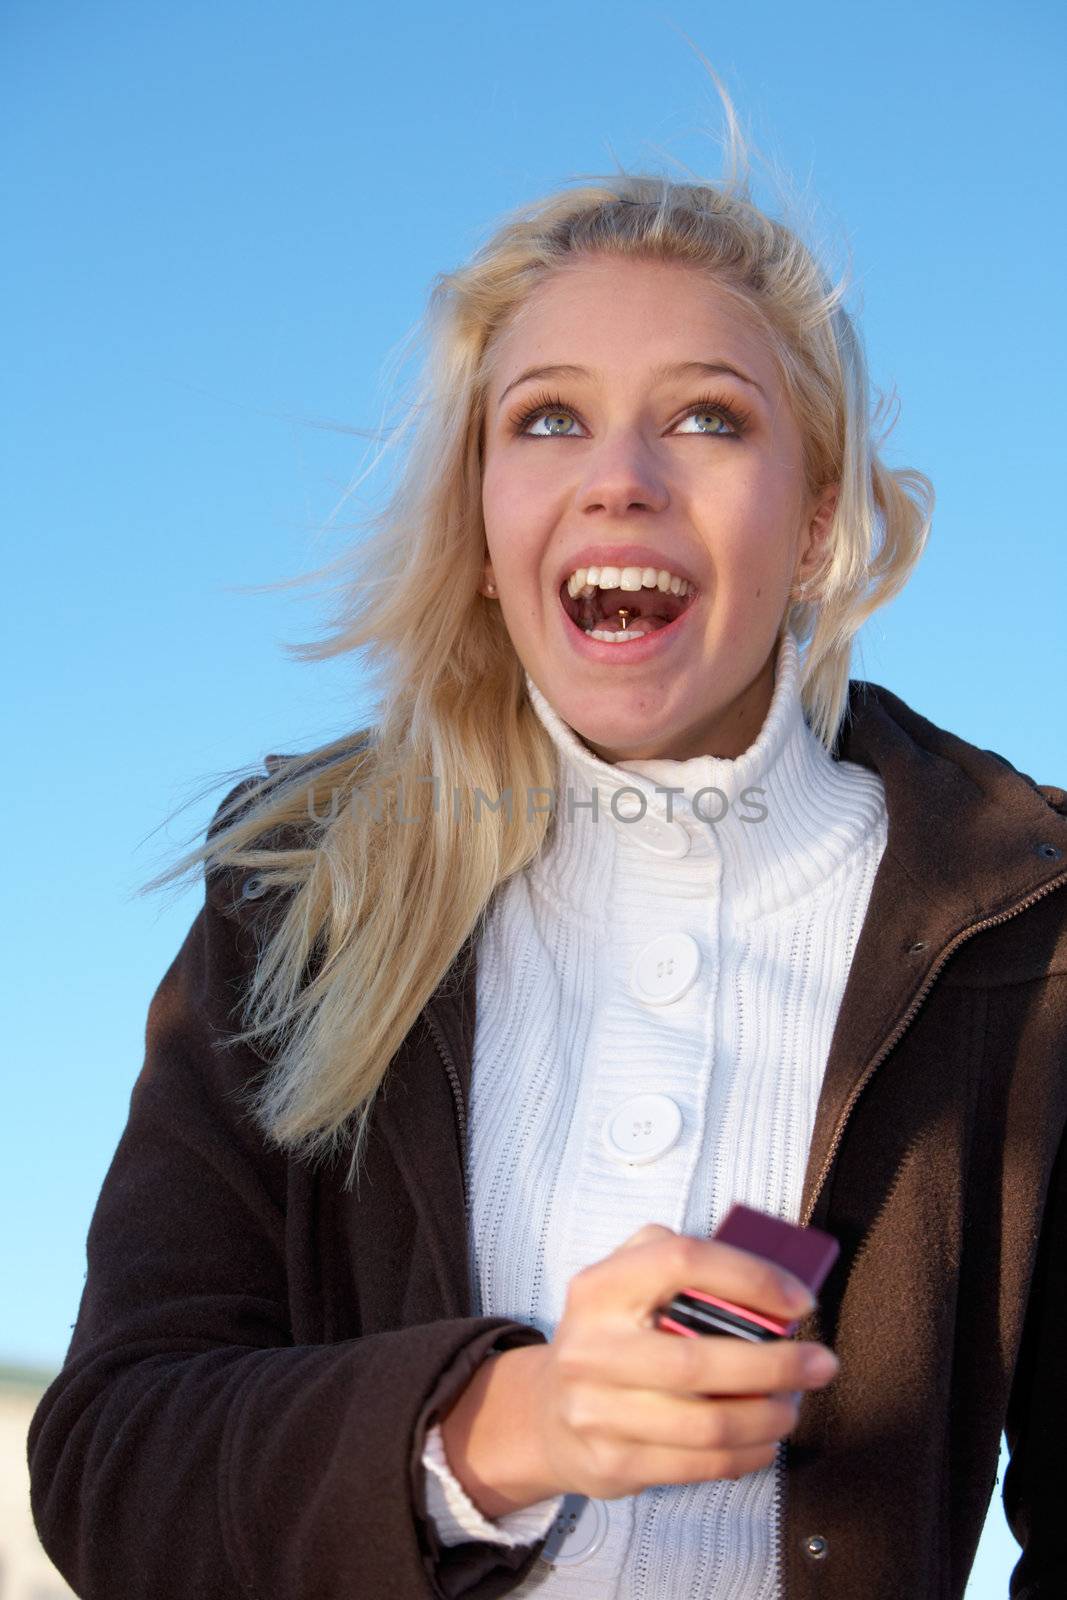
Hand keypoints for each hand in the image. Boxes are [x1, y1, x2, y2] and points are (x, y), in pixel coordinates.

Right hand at [527, 1222, 838, 1500]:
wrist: (547, 1411)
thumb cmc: (609, 1336)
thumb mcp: (626, 1280)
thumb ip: (679, 1263)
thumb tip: (766, 1282)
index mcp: (600, 1287)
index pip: (682, 1262)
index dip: (749, 1276)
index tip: (798, 1299)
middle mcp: (591, 1347)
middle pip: (699, 1359)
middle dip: (776, 1365)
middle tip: (820, 1364)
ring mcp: (596, 1410)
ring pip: (707, 1423)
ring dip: (768, 1417)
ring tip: (792, 1406)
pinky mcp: (613, 1462)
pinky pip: (699, 1464)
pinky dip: (747, 1454)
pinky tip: (764, 1439)